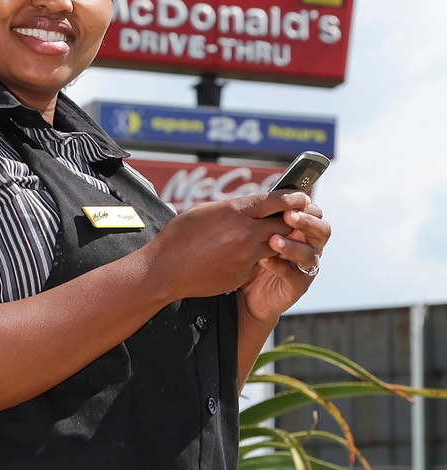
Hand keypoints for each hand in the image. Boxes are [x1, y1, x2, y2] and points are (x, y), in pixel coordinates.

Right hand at [143, 189, 314, 302]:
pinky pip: (259, 262)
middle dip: (292, 220)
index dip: (292, 198)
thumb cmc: (179, 237)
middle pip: (284, 223)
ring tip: (278, 238)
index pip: (276, 200)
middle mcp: (246, 231)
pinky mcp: (243, 273)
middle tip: (298, 218)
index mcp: (236, 211)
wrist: (166, 269)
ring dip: (278, 241)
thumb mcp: (204, 211)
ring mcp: (247, 254)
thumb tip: (245, 206)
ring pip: (276, 244)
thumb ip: (230, 208)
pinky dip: (258, 258)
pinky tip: (248, 256)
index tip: (302, 196)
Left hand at [237, 201, 330, 325]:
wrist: (247, 293)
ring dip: (292, 245)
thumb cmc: (254, 256)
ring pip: (310, 254)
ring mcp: (306, 268)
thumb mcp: (259, 233)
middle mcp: (309, 247)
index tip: (290, 202)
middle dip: (307, 222)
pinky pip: (294, 275)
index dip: (306, 206)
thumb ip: (268, 218)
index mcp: (303, 231)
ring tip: (273, 240)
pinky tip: (264, 260)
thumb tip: (267, 196)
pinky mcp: (298, 286)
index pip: (314, 213)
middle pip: (322, 231)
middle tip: (289, 216)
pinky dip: (279, 266)